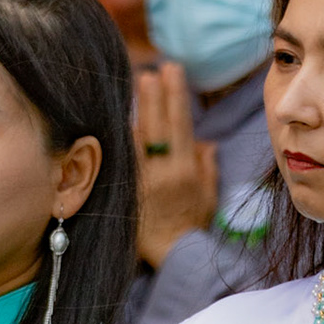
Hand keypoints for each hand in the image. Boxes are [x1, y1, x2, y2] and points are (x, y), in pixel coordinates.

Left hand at [135, 64, 218, 267]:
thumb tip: (206, 141)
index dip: (176, 95)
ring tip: (132, 84)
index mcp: (187, 170)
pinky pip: (122, 158)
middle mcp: (164, 171)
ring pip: (137, 138)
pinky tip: (116, 119)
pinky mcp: (126, 188)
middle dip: (154, 95)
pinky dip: (120, 138)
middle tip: (148, 70)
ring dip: (135, 110)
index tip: (172, 71)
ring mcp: (143, 180)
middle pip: (157, 125)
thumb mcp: (208, 196)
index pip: (181, 124)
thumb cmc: (191, 225)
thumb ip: (207, 167)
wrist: (171, 254)